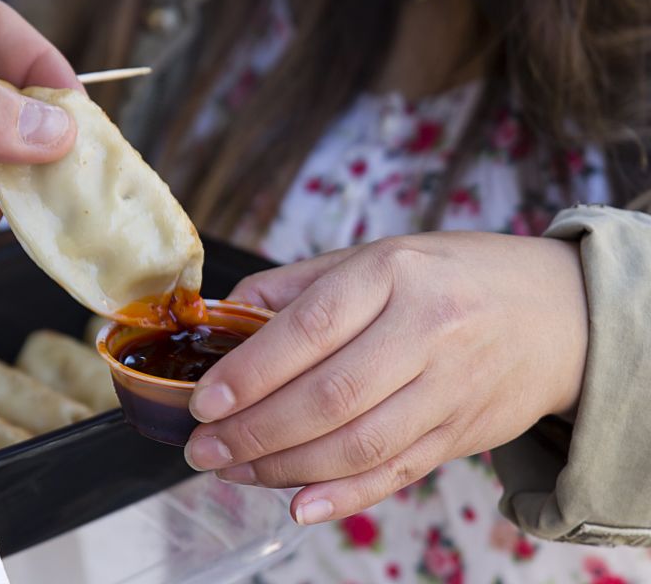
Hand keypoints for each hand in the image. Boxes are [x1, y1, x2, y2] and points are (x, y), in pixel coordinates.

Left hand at [184, 233, 587, 524]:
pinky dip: (344, 497)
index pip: (310, 328)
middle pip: (329, 396)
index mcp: (394, 274)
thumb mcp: (378, 256)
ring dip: (285, 468)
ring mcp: (450, 389)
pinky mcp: (462, 434)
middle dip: (255, 431)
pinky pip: (396, 474)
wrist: (558, 313)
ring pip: (358, 444)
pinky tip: (297, 506)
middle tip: (204, 447)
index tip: (204, 401)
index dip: (250, 372)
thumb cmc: (451, 276)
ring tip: (233, 470)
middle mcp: (427, 331)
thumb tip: (224, 316)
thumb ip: (299, 287)